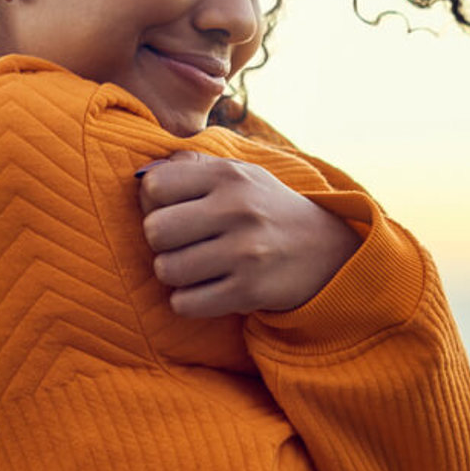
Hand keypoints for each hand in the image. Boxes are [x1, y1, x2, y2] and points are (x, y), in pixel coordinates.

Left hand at [136, 151, 363, 317]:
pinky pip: (185, 303)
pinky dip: (188, 301)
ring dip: (174, 275)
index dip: (153, 203)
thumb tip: (142, 177)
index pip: (154, 185)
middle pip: (154, 230)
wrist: (327, 250)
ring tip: (196, 268)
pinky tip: (207, 290)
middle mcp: (237, 209)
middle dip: (160, 243)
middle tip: (182, 245)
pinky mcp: (249, 291)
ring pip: (166, 270)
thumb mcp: (240, 174)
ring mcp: (245, 252)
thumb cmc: (266, 209)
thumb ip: (191, 167)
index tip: (173, 211)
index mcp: (228, 176)